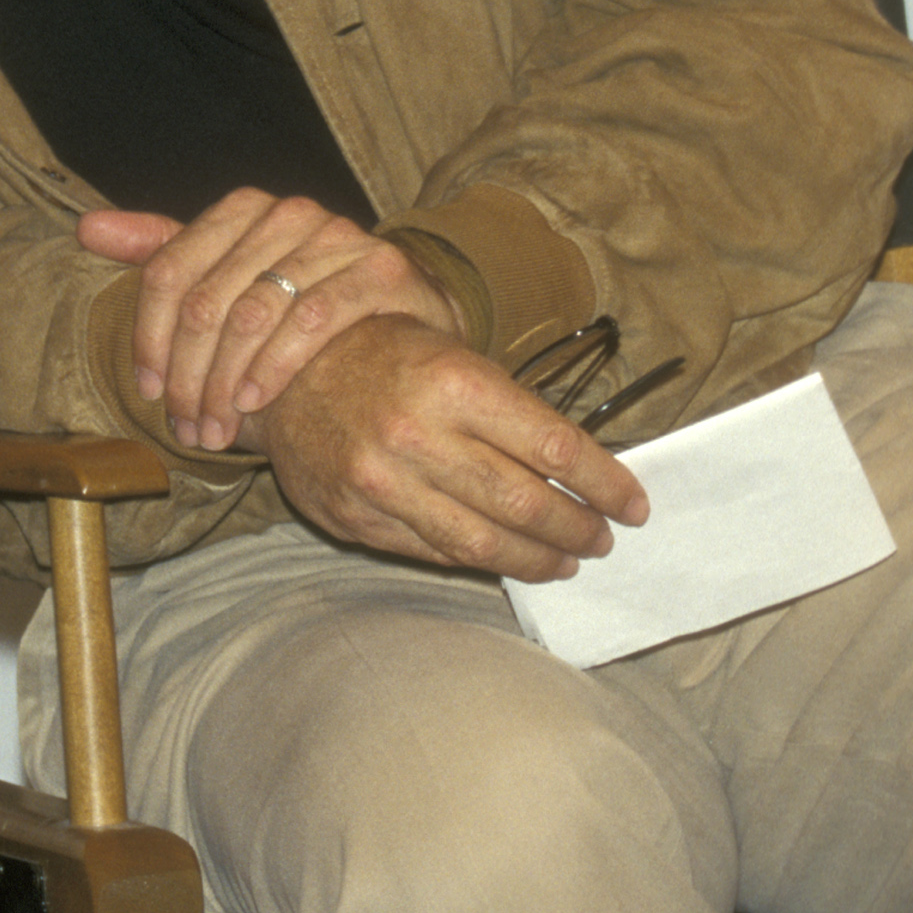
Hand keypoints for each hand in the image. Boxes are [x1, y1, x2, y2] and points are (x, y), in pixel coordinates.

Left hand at [79, 191, 459, 450]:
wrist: (402, 310)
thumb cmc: (301, 299)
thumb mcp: (229, 274)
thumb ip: (162, 250)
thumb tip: (85, 227)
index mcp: (243, 208)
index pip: (168, 270)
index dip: (148, 336)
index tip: (147, 389)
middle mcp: (290, 213)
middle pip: (207, 300)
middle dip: (188, 375)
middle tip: (185, 427)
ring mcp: (340, 237)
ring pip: (254, 313)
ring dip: (226, 383)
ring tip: (217, 429)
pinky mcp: (381, 269)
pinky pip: (314, 319)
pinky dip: (276, 366)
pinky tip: (257, 402)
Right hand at [262, 314, 646, 579]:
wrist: (279, 373)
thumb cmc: (381, 356)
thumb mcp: (450, 352)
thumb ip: (508, 410)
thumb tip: (578, 467)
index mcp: (454, 382)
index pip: (555, 446)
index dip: (605, 482)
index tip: (633, 504)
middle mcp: (418, 435)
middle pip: (526, 502)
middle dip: (579, 527)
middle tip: (603, 538)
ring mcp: (382, 483)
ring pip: (482, 541)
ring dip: (538, 558)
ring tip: (567, 559)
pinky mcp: (356, 518)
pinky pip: (434, 552)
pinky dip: (479, 560)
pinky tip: (505, 558)